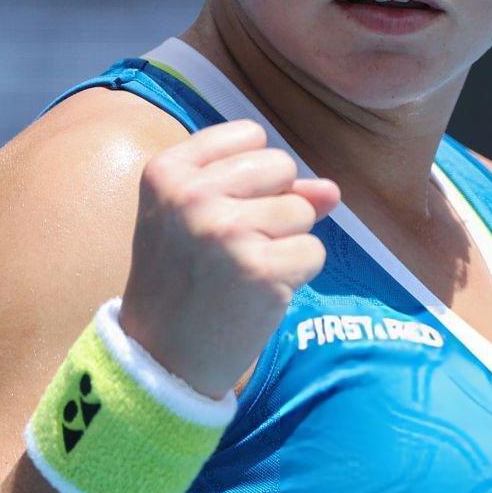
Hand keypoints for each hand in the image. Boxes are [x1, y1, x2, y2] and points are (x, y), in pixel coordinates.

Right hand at [117, 119, 339, 399]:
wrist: (160, 357)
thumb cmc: (182, 279)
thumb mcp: (200, 218)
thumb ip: (264, 190)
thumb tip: (331, 191)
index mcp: (166, 171)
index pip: (250, 135)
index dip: (253, 175)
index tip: (222, 210)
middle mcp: (191, 195)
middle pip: (281, 166)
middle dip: (273, 205)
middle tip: (232, 247)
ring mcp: (225, 232)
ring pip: (302, 211)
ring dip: (286, 243)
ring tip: (243, 271)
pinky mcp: (259, 270)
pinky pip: (313, 252)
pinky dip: (296, 275)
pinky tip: (258, 293)